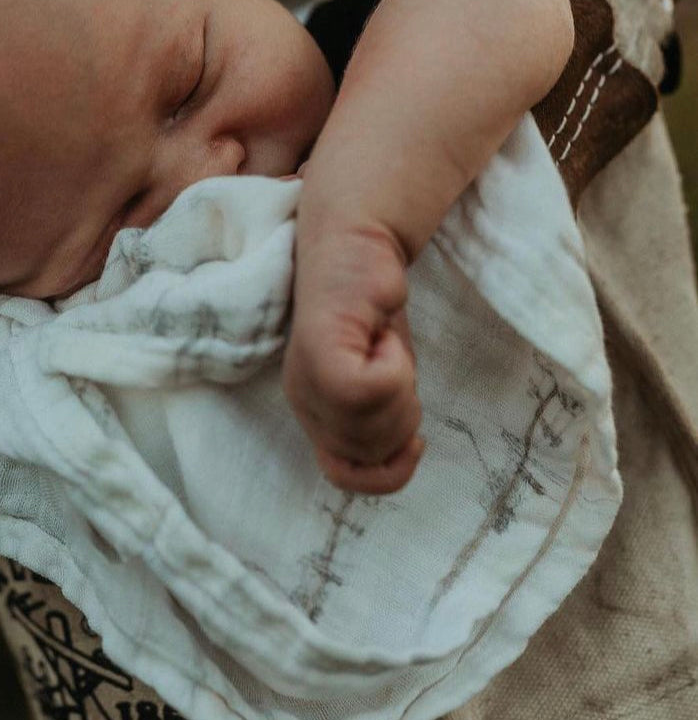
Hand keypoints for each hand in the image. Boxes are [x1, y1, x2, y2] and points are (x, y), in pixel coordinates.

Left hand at [282, 223, 423, 494]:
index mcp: (315, 414)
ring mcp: (308, 379)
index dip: (387, 471)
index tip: (413, 440)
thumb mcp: (387, 379)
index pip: (345, 477)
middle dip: (403, 419)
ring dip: (402, 389)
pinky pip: (371, 389)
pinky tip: (384, 337)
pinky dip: (395, 366)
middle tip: (396, 366)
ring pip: (372, 426)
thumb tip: (398, 459)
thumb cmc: (375, 310)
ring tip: (388, 348)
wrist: (357, 243)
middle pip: (370, 454)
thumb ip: (385, 421)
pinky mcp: (320, 352)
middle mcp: (305, 402)